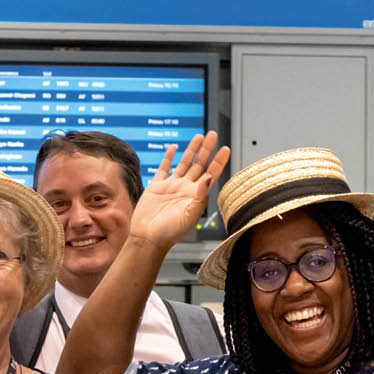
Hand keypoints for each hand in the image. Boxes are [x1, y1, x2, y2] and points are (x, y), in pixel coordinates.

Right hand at [128, 133, 229, 250]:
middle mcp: (185, 189)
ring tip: (199, 137)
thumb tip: (209, 177)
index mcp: (195, 196)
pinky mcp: (156, 187)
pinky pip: (163, 168)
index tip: (225, 148)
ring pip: (184, 163)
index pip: (211, 174)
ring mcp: (171, 187)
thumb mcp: (189, 215)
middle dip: (207, 149)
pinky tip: (174, 148)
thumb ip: (200, 196)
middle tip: (213, 134)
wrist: (148, 238)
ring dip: (192, 150)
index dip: (218, 161)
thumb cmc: (169, 233)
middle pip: (199, 165)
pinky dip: (168, 157)